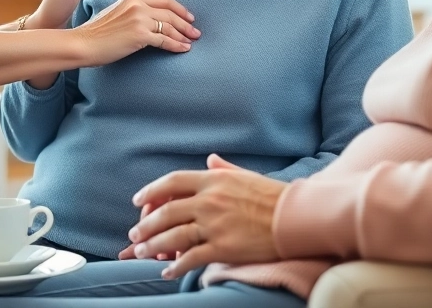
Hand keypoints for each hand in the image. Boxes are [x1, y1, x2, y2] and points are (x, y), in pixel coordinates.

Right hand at [72, 0, 198, 66]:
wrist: (83, 43)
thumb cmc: (96, 33)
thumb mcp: (115, 13)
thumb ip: (132, 12)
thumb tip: (148, 21)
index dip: (179, 8)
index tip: (188, 16)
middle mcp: (137, 5)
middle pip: (170, 13)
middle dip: (185, 23)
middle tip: (195, 31)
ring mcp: (139, 19)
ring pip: (170, 26)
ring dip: (184, 35)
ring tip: (192, 41)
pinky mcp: (140, 35)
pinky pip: (165, 40)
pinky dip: (176, 45)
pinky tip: (183, 49)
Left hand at [125, 154, 285, 277]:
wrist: (296, 217)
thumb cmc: (273, 196)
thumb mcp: (245, 175)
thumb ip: (223, 169)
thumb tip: (210, 160)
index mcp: (213, 180)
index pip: (172, 182)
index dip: (150, 191)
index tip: (137, 202)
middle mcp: (209, 201)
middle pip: (166, 211)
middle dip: (145, 225)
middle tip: (135, 235)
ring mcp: (215, 225)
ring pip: (172, 236)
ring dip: (153, 246)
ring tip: (142, 254)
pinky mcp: (223, 247)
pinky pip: (191, 258)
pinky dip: (175, 267)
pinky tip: (167, 272)